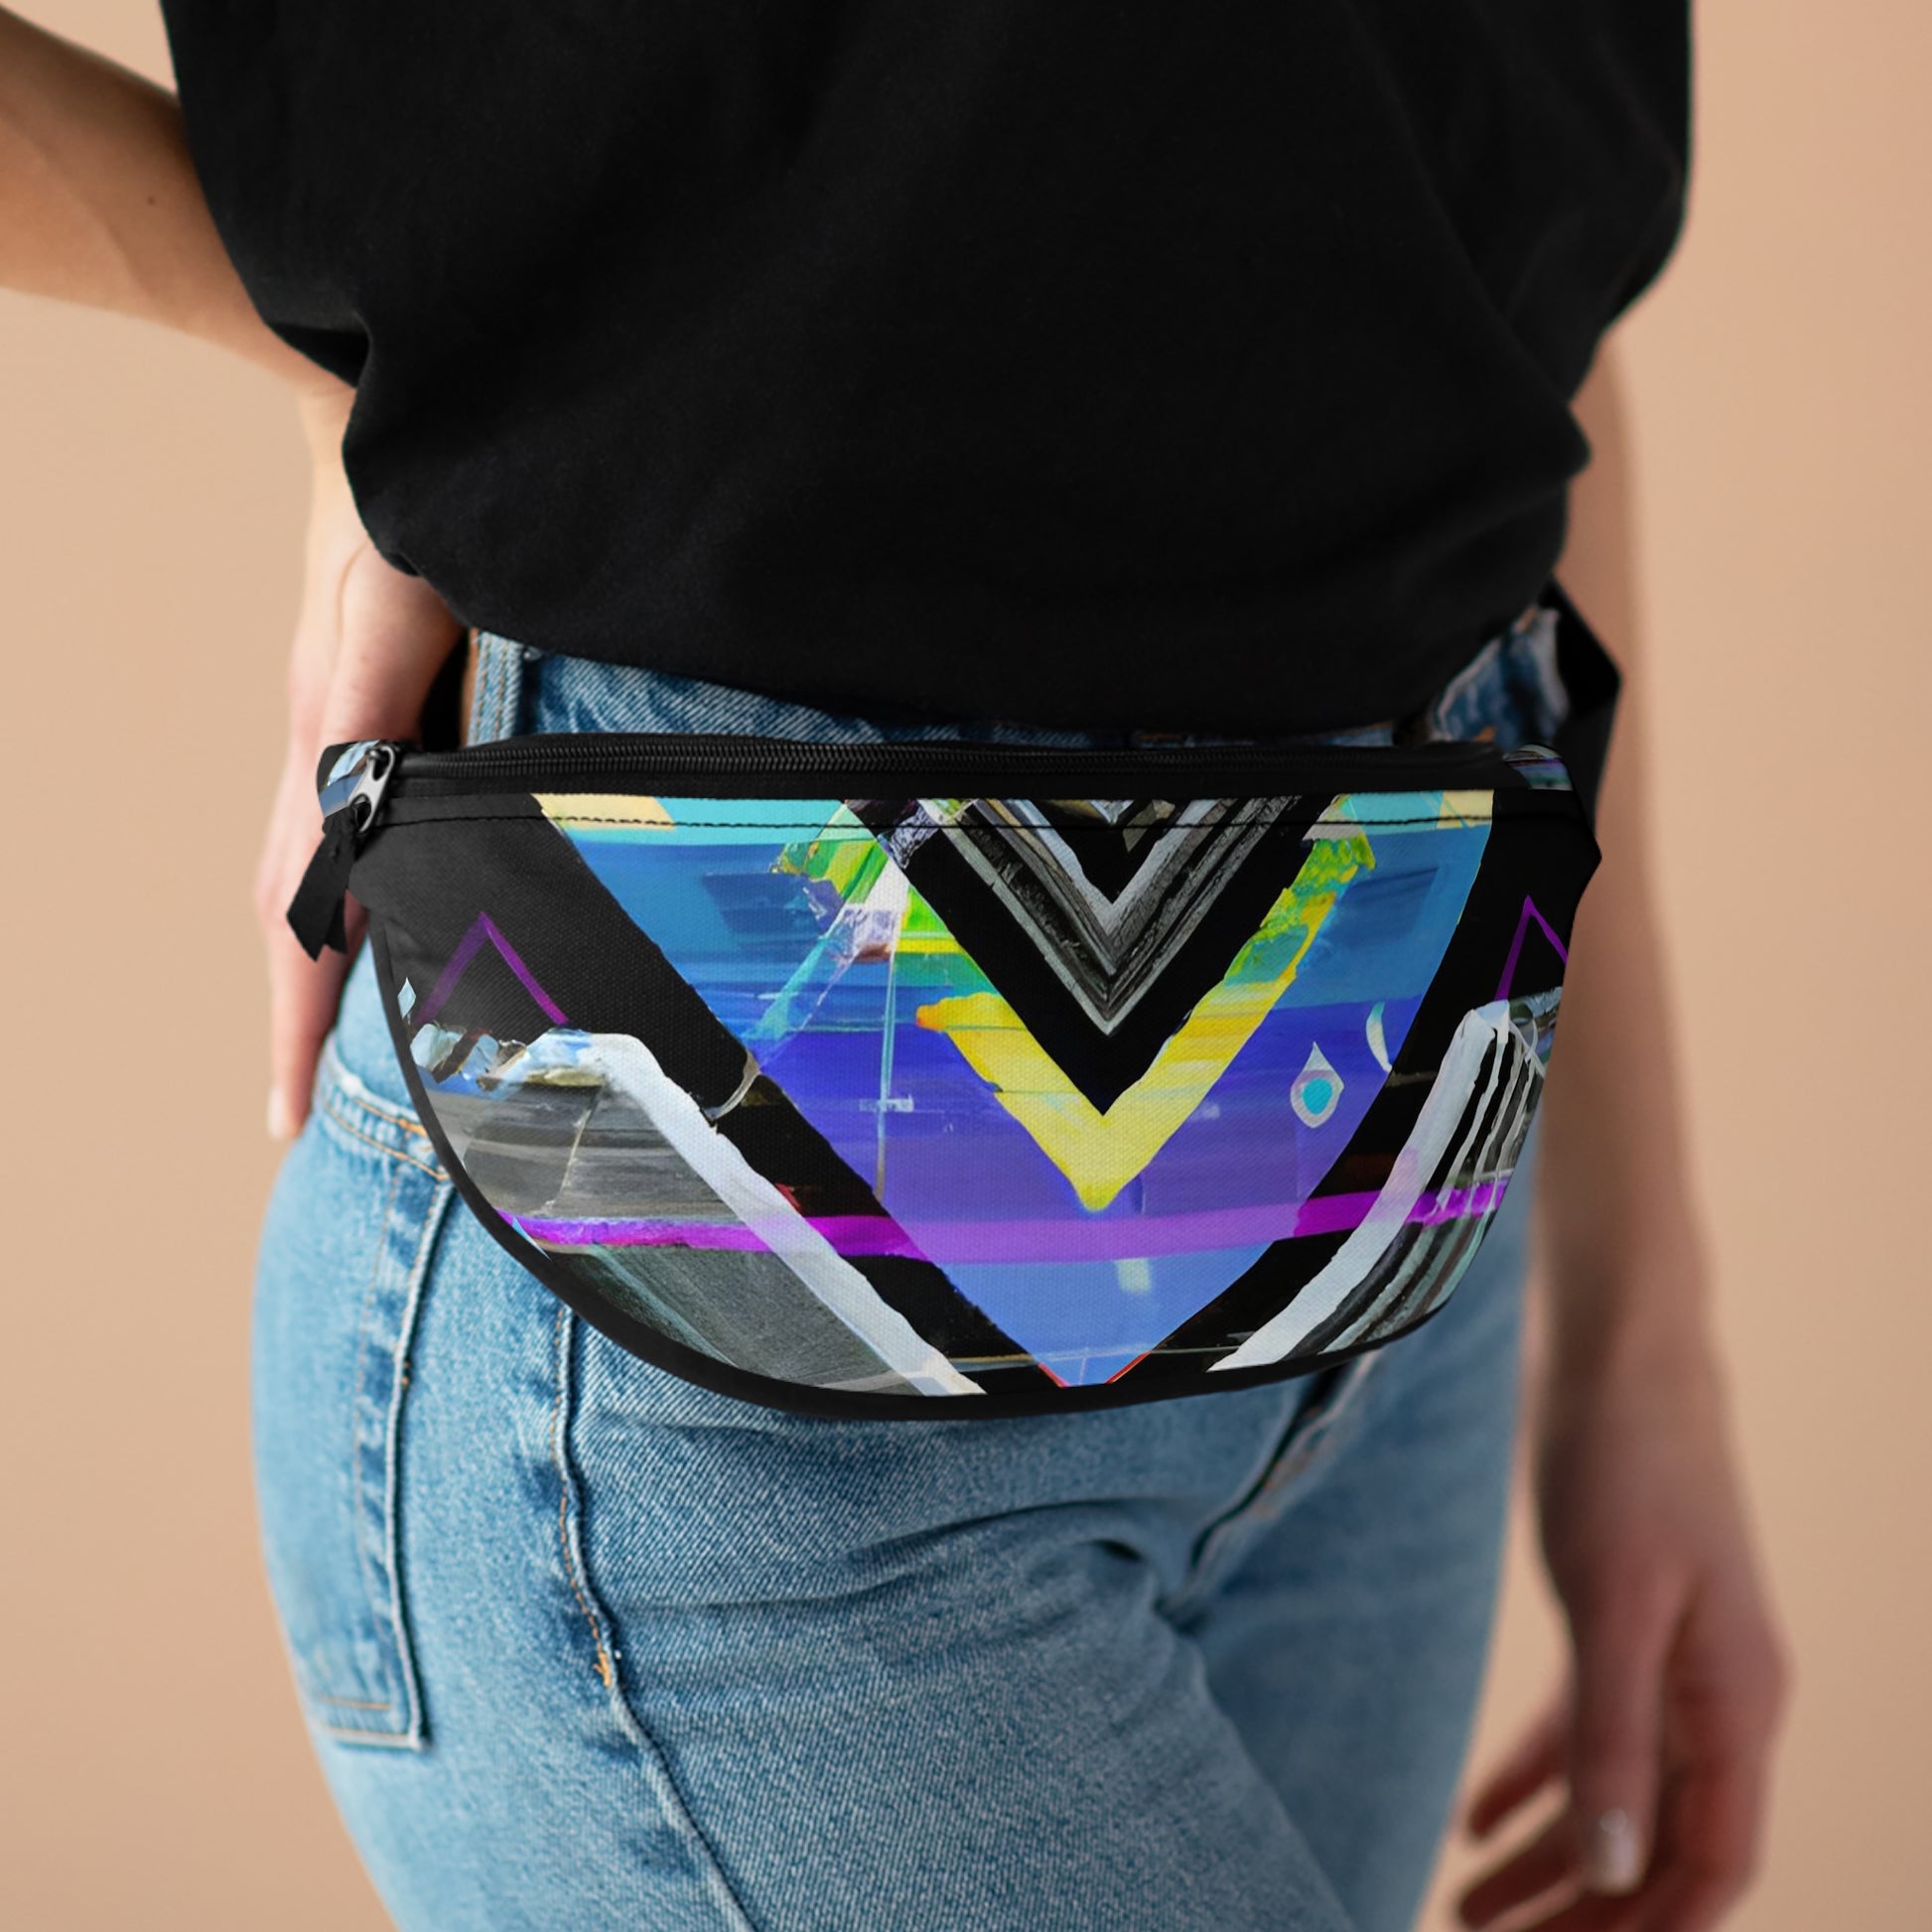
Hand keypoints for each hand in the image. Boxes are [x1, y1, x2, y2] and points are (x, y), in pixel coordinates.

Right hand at [256, 386, 463, 1139]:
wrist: (368, 407)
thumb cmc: (396, 494)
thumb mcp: (394, 598)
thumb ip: (374, 703)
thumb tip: (358, 821)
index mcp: (330, 745)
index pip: (300, 912)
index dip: (297, 1019)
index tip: (286, 1116)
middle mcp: (325, 751)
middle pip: (291, 912)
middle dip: (296, 1018)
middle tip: (300, 1115)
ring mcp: (340, 730)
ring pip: (312, 876)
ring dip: (319, 965)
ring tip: (334, 1050)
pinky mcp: (368, 707)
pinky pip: (346, 827)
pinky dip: (350, 896)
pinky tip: (389, 919)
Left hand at [1457, 1310, 1788, 1930]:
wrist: (1621, 1350)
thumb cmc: (1627, 1462)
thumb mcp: (1615, 1602)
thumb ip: (1615, 1734)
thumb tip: (1617, 1874)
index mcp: (1738, 1703)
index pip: (1712, 1864)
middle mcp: (1716, 1696)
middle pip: (1657, 1845)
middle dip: (1583, 1914)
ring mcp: (1672, 1659)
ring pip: (1616, 1796)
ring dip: (1547, 1862)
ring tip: (1462, 1910)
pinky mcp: (1622, 1622)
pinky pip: (1585, 1732)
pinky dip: (1534, 1781)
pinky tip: (1474, 1822)